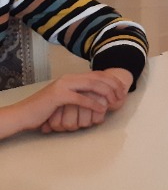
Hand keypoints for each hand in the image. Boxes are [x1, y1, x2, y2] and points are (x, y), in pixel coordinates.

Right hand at [6, 71, 127, 137]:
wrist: (23, 114)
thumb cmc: (44, 110)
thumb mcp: (63, 100)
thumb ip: (77, 97)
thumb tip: (96, 101)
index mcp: (71, 78)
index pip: (97, 75)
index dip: (112, 81)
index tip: (122, 90)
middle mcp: (69, 79)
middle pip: (98, 78)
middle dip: (113, 85)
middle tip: (122, 96)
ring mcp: (63, 86)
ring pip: (92, 85)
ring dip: (107, 93)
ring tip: (115, 102)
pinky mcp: (59, 96)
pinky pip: (81, 98)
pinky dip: (94, 103)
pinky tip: (102, 109)